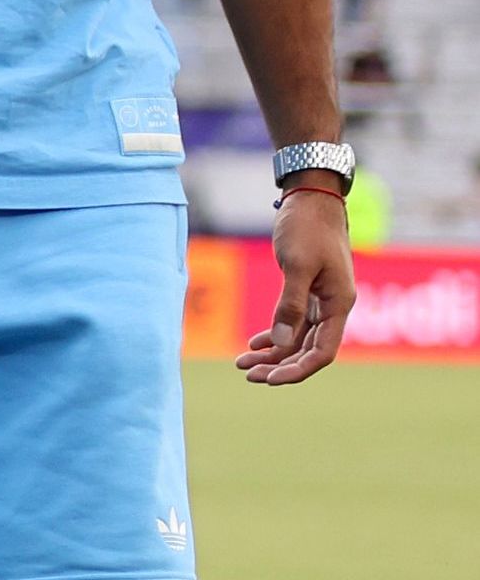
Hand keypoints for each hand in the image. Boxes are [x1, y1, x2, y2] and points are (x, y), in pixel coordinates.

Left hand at [238, 186, 355, 384]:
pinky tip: (253, 344)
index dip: (297, 370)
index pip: (322, 352)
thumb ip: (290, 304)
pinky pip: (294, 322)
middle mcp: (334, 307)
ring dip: (273, 353)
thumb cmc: (307, 228)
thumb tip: (281, 343)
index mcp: (339, 304)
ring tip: (241, 364)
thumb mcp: (297, 265)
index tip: (269, 380)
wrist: (311, 199)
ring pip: (298, 338)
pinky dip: (275, 334)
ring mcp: (321, 300)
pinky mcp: (308, 290)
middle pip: (309, 350)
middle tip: (247, 376)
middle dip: (280, 366)